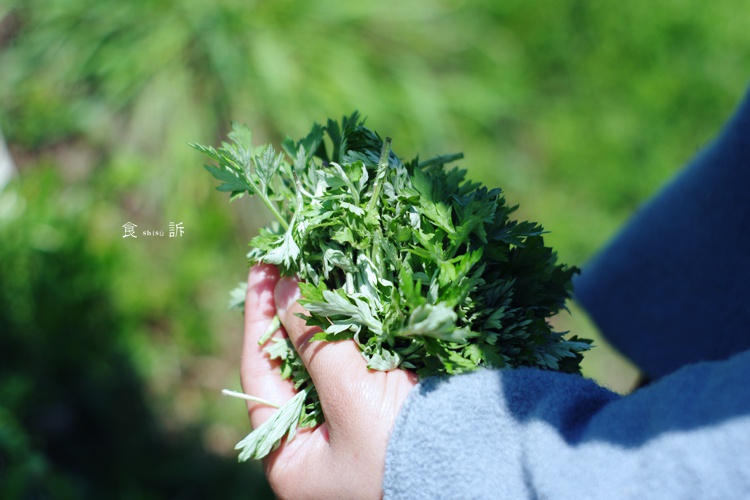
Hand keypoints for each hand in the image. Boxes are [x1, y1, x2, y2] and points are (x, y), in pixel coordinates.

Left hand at [241, 264, 417, 499]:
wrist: (484, 465)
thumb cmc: (404, 448)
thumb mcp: (350, 396)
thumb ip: (314, 343)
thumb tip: (285, 288)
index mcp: (292, 459)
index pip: (260, 376)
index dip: (258, 319)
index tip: (262, 269)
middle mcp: (315, 444)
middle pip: (290, 364)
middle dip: (290, 312)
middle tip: (287, 261)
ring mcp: (347, 426)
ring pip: (324, 358)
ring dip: (322, 314)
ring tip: (314, 267)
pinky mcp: (380, 408)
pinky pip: (355, 360)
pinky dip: (351, 327)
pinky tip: (348, 292)